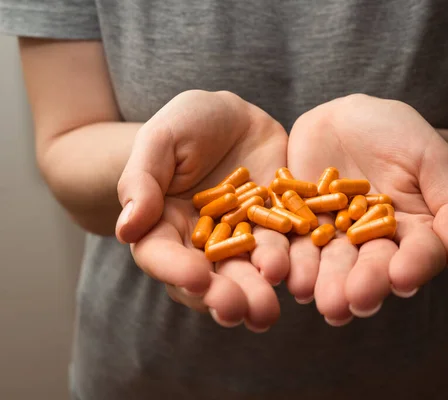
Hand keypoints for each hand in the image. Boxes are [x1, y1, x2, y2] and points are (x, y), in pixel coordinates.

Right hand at [115, 90, 288, 331]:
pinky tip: (301, 276)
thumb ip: (141, 180)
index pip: (163, 255)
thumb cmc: (186, 124)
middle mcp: (203, 242)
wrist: (233, 118)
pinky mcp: (276, 228)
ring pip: (248, 271)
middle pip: (209, 276)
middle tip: (239, 311)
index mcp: (164, 225)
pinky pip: (285, 249)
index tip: (196, 279)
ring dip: (258, 293)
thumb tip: (126, 229)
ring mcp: (242, 239)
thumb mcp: (160, 139)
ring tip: (268, 311)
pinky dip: (292, 264)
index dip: (176, 270)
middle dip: (223, 296)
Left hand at [286, 94, 447, 325]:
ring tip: (318, 298)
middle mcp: (374, 244)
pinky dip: (290, 259)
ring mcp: (335, 238)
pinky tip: (285, 274)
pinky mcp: (300, 227)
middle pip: (371, 267)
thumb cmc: (398, 134)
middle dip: (364, 285)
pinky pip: (294, 244)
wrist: (348, 118)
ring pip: (331, 264)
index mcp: (413, 232)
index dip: (413, 266)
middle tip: (354, 302)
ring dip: (324, 283)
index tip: (403, 277)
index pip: (418, 254)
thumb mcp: (432, 158)